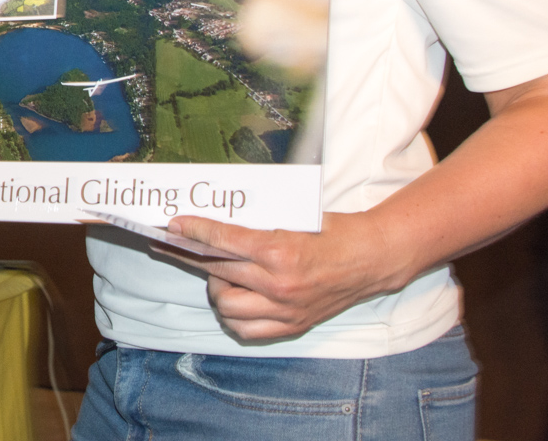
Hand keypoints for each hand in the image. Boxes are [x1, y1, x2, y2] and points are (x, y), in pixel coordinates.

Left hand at [156, 212, 407, 340]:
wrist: (373, 259)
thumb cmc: (335, 232)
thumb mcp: (296, 216)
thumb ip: (258, 223)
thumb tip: (216, 219)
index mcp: (280, 251)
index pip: (223, 241)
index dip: (193, 232)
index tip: (174, 225)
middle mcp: (280, 284)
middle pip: (218, 272)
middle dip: (192, 256)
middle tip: (179, 245)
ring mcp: (286, 310)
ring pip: (227, 307)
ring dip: (217, 288)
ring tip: (222, 273)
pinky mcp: (292, 326)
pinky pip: (246, 330)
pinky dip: (234, 316)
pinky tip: (237, 297)